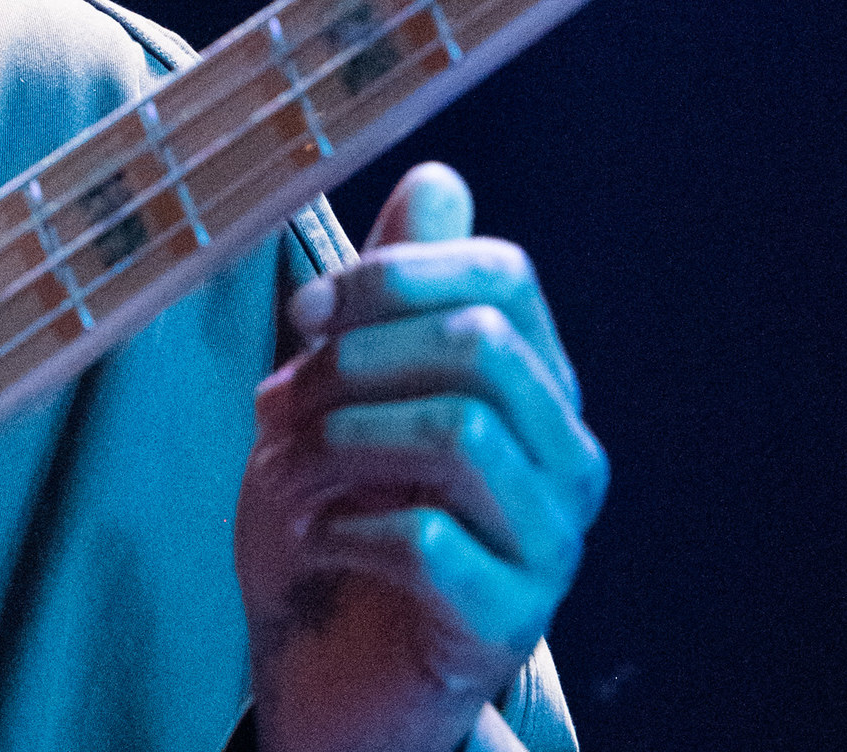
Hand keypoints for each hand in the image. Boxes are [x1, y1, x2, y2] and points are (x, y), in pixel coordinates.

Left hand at [236, 164, 607, 751]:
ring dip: (341, 444)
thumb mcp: (338, 390)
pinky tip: (319, 539)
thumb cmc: (334, 516)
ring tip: (288, 475)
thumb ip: (386, 296)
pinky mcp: (509, 622)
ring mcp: (548, 543)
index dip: (393, 274)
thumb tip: (439, 177)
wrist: (321, 669)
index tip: (304, 312)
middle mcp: (563, 456)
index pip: (505, 276)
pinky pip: (429, 541)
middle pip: (481, 345)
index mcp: (531, 383)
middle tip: (284, 407)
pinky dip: (346, 527)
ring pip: (460, 431)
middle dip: (356, 362)